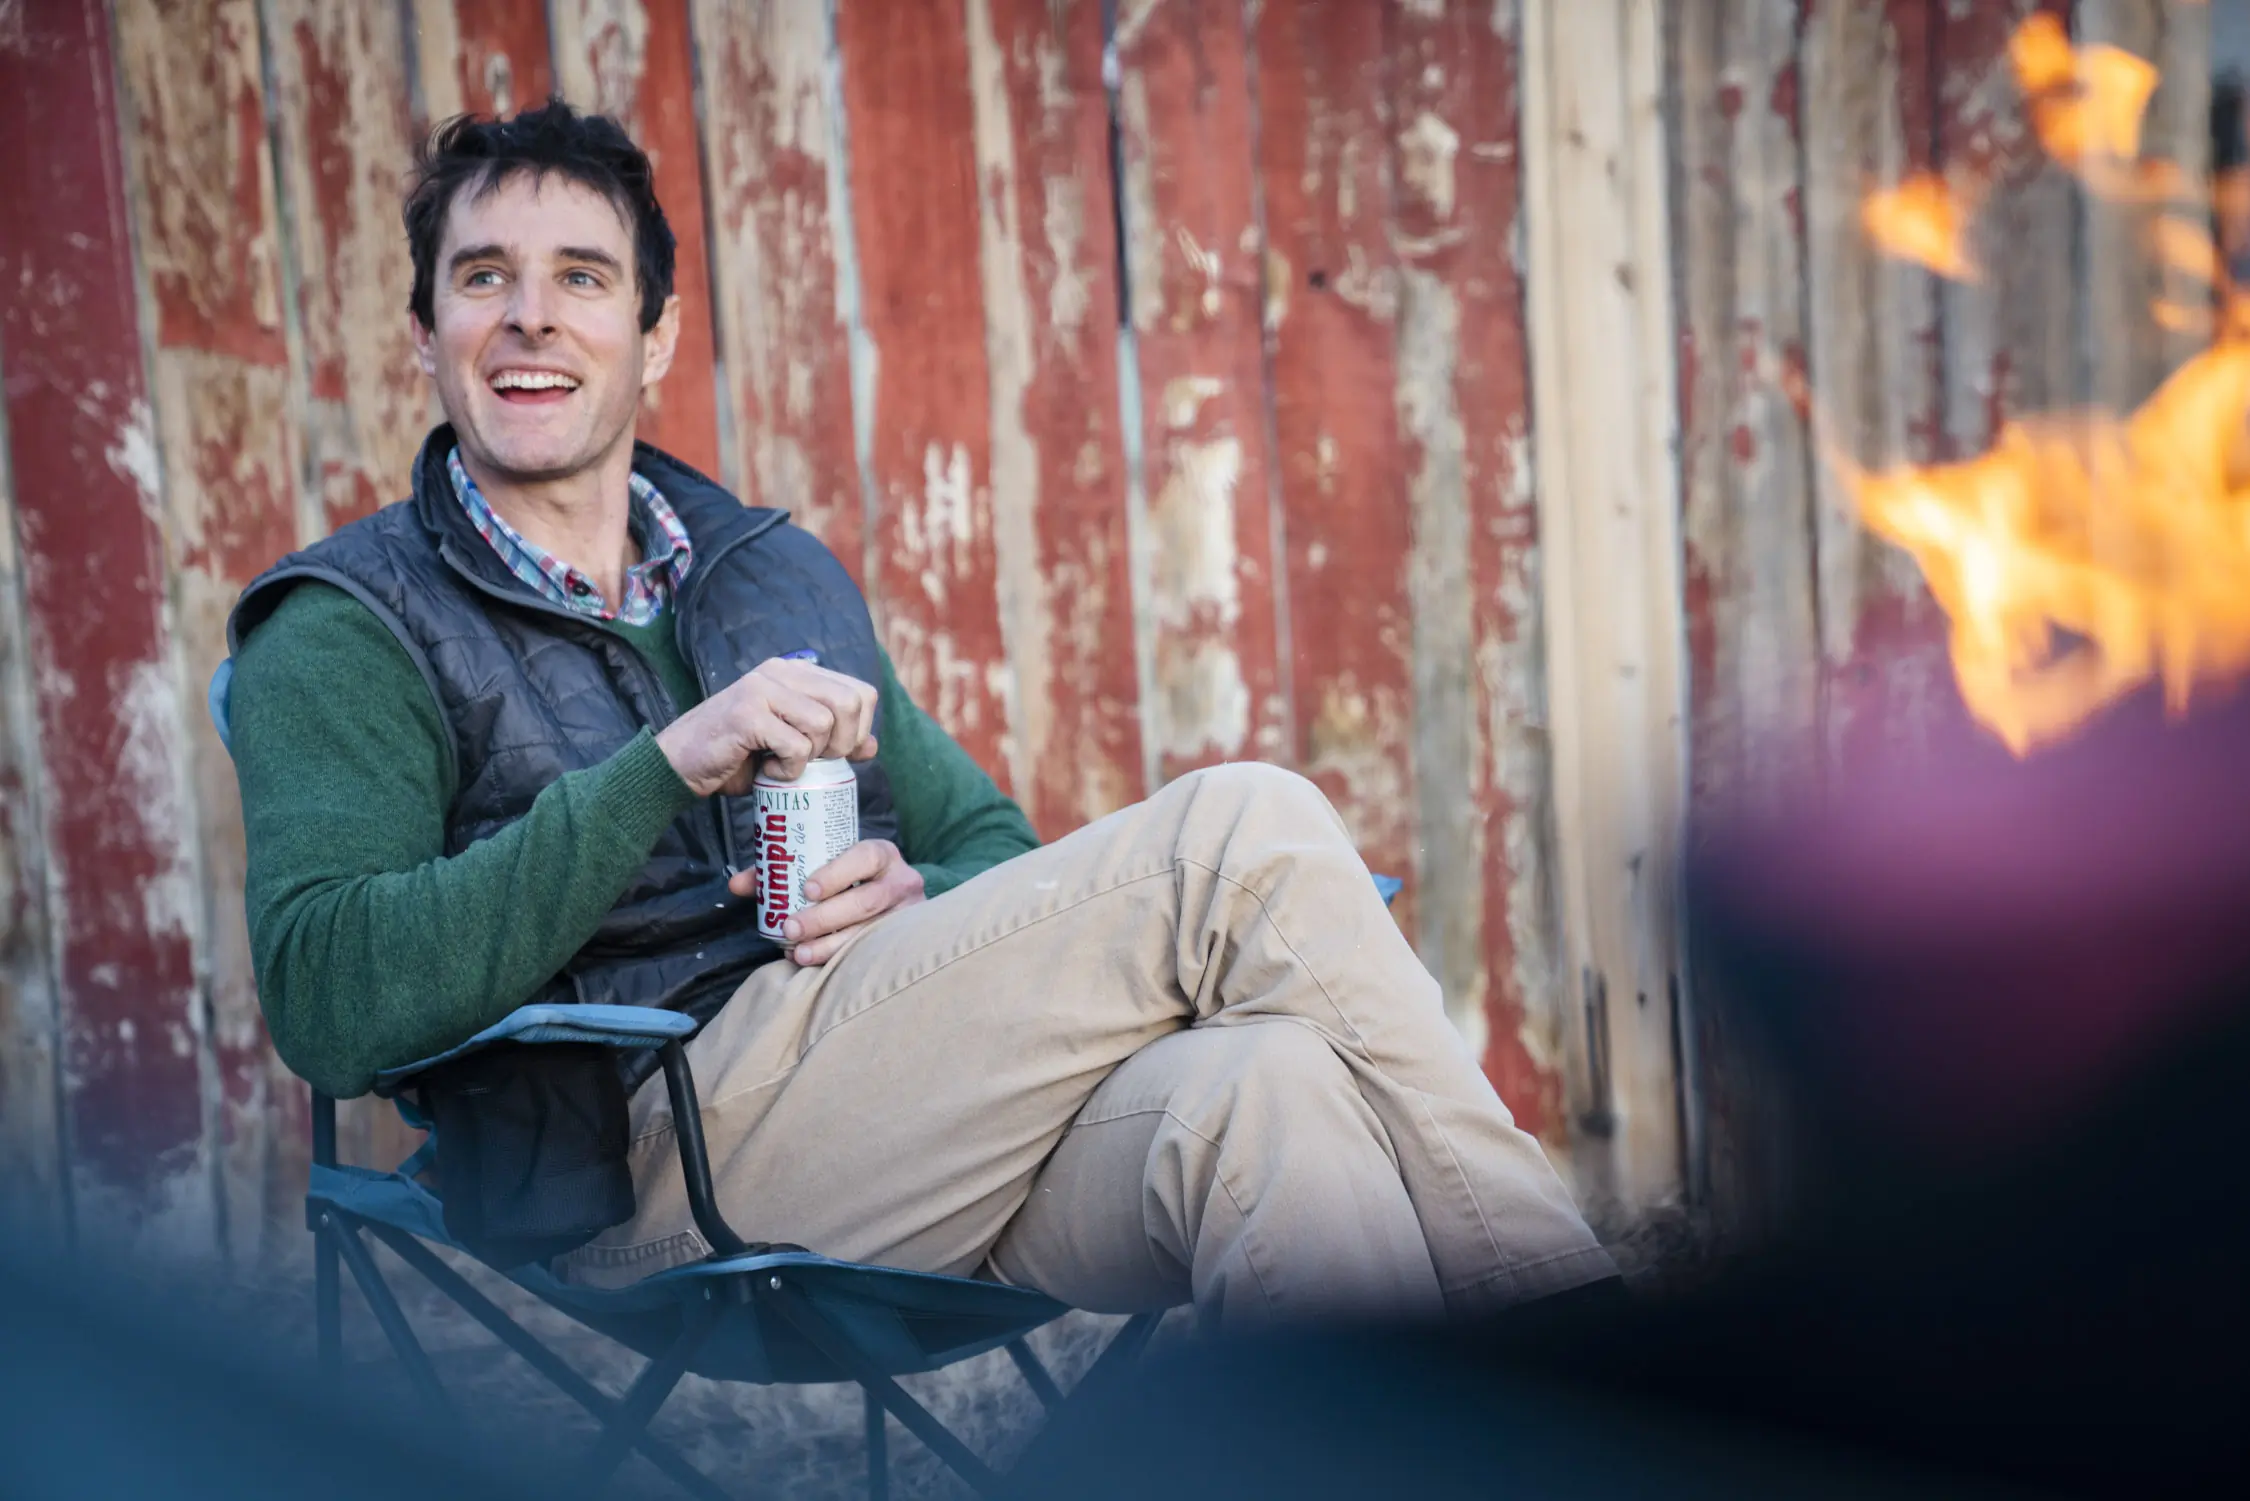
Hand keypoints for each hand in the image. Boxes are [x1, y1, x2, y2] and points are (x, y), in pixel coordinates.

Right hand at [656, 657, 876, 796]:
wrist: (680, 765)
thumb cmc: (738, 756)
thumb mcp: (791, 744)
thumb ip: (830, 740)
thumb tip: (872, 746)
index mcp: (797, 672)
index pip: (860, 692)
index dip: (859, 730)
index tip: (836, 754)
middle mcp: (781, 671)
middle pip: (850, 703)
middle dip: (843, 743)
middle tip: (814, 761)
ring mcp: (762, 688)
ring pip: (824, 723)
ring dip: (811, 756)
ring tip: (783, 763)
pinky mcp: (747, 713)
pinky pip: (796, 746)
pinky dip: (788, 770)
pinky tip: (767, 770)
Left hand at [728, 838, 923, 965]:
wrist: (893, 895)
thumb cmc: (849, 878)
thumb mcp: (826, 865)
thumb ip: (782, 871)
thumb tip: (738, 885)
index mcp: (882, 854)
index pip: (865, 857)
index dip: (836, 874)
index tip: (807, 890)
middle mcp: (901, 882)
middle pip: (866, 901)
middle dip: (825, 918)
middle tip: (790, 928)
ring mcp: (905, 915)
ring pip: (869, 933)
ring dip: (830, 945)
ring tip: (798, 953)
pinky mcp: (901, 940)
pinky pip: (871, 953)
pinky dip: (840, 959)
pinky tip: (816, 963)